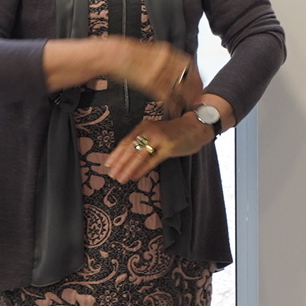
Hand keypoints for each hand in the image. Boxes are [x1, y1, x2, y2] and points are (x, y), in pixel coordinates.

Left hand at [105, 96, 230, 183]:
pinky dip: (142, 169)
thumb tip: (129, 158)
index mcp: (145, 126)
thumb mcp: (157, 132)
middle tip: (112, 175)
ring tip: (121, 179)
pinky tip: (135, 176)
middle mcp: (150, 130)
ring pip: (139, 155)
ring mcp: (160, 138)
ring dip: (128, 168)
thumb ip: (145, 140)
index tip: (108, 164)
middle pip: (130, 149)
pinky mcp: (169, 146)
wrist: (197, 126)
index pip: (127, 141)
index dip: (116, 154)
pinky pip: (152, 160)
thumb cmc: (176, 132)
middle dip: (120, 164)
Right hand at [108, 39, 200, 116]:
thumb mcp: (153, 52)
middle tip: (197, 99)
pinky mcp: (151, 82)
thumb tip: (177, 68)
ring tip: (188, 107)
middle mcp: (167, 61)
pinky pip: (167, 96)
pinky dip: (172, 104)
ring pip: (179, 88)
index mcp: (168, 52)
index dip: (196, 76)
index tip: (199, 85)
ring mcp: (159, 72)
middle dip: (194, 90)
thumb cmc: (131, 55)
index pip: (189, 65)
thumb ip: (166, 60)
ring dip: (185, 99)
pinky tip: (174, 110)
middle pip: (188, 77)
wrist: (115, 55)